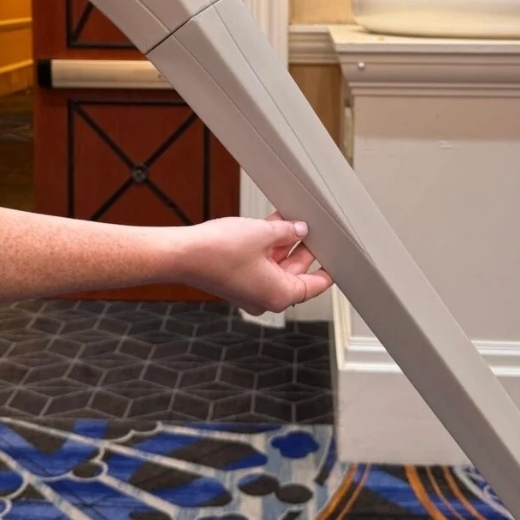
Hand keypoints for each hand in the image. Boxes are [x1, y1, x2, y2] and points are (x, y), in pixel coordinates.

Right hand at [175, 213, 332, 315]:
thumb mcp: (262, 234)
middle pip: (296, 273)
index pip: (315, 285)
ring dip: (283, 244)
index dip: (328, 269)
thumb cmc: (218, 252)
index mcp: (280, 295)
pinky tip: (270, 226)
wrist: (182, 254)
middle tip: (311, 227)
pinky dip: (267, 248)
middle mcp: (266, 298)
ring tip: (289, 221)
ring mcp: (250, 290)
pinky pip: (261, 264)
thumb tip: (299, 230)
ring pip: (276, 266)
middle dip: (302, 248)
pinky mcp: (237, 281)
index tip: (337, 258)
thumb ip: (287, 232)